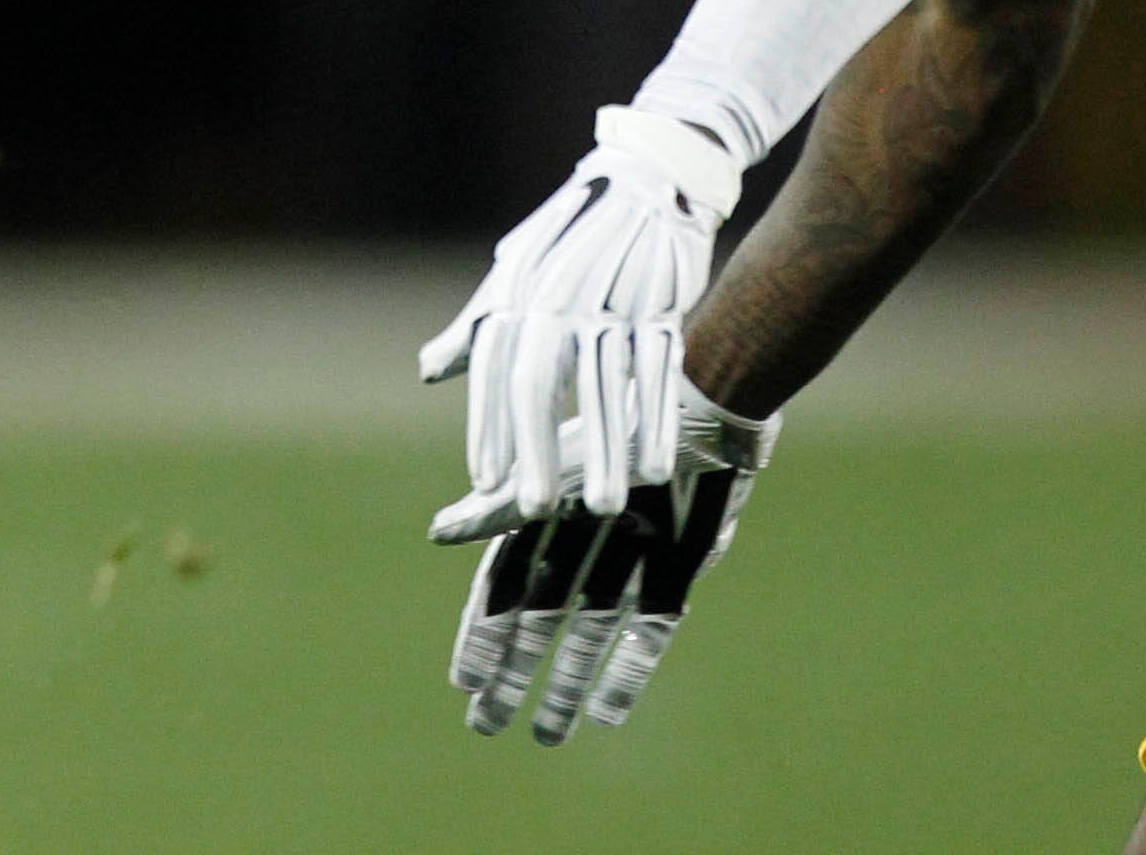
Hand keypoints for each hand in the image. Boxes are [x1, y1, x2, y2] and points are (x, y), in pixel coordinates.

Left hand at [421, 104, 745, 535]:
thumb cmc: (570, 235)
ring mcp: (612, 303)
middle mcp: (559, 299)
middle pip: (542, 385)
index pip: (498, 373)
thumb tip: (429, 373)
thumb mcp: (515, 272)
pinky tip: (654, 464)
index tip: (484, 481)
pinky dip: (654, 420)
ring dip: (603, 451)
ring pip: (603, 390)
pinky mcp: (660, 306)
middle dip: (535, 450)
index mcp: (520, 293)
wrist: (646, 180)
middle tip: (530, 507)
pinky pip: (656, 374)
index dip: (491, 427)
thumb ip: (476, 328)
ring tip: (600, 505)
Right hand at [450, 376, 775, 741]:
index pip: (500, 592)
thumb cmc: (621, 429)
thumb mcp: (553, 469)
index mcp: (543, 518)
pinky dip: (627, 672)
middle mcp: (580, 544)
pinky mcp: (676, 569)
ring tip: (547, 737)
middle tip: (487, 726)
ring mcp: (628, 560)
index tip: (462, 684)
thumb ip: (500, 506)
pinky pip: (647, 631)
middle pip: (538, 624)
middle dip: (512, 676)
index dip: (481, 637)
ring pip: (587, 637)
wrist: (707, 408)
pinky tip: (608, 715)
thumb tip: (438, 533)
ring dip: (564, 686)